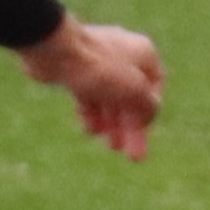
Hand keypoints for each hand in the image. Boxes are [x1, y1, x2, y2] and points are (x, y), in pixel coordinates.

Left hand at [22, 18, 162, 161]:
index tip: (144, 129)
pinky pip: (89, 96)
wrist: (56, 52)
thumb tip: (149, 114)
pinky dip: (92, 114)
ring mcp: (98, 61)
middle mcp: (123, 55)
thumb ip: (148, 106)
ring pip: (110, 99)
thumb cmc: (101, 68)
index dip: (150, 112)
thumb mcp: (135, 91)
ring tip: (112, 147)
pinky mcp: (76, 69)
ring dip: (113, 125)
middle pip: (131, 98)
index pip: (154, 88)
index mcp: (143, 53)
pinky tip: (91, 131)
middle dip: (132, 128)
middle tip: (133, 156)